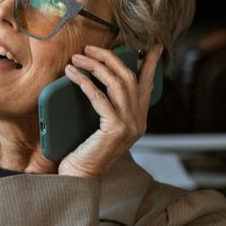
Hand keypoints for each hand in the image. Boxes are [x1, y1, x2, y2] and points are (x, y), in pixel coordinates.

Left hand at [56, 43, 162, 179]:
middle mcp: (139, 120)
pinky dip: (84, 82)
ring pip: (117, 83)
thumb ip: (107, 108)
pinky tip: (72, 74)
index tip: (153, 47)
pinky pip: (99, 97)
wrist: (80, 178)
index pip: (148, 85)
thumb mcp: (101, 127)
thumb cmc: (85, 152)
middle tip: (90, 48)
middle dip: (110, 58)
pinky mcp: (116, 128)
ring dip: (95, 66)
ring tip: (77, 58)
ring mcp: (130, 124)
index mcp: (138, 119)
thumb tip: (94, 82)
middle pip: (130, 78)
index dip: (151, 64)